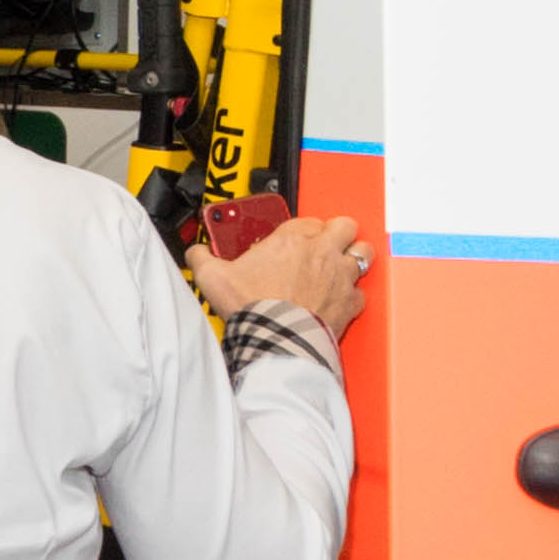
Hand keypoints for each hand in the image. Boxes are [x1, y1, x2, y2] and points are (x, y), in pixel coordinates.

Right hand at [192, 211, 369, 340]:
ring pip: (363, 252)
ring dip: (353, 256)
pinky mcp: (350, 302)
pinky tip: (339, 298)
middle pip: (344, 225)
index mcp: (292, 238)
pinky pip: (360, 291)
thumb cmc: (253, 307)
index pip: (308, 219)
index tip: (291, 240)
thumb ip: (203, 258)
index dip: (302, 229)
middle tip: (325, 243)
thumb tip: (196, 253)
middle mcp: (321, 252)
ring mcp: (339, 276)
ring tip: (340, 263)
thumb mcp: (214, 277)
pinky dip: (352, 294)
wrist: (276, 340)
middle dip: (337, 232)